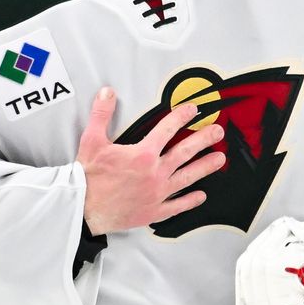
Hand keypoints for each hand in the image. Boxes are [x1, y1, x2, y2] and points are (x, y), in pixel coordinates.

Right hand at [76, 88, 225, 235]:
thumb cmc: (89, 177)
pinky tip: (200, 196)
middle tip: (217, 132)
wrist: (84, 209)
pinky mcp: (154, 211)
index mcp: (143, 154)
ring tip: (219, 159)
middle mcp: (155, 173)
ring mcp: (157, 193)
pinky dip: (190, 201)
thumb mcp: (92, 140)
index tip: (193, 110)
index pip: (168, 129)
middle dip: (204, 139)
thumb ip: (102, 114)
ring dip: (205, 167)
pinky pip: (177, 206)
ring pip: (188, 177)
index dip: (182, 116)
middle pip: (185, 152)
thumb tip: (108, 93)